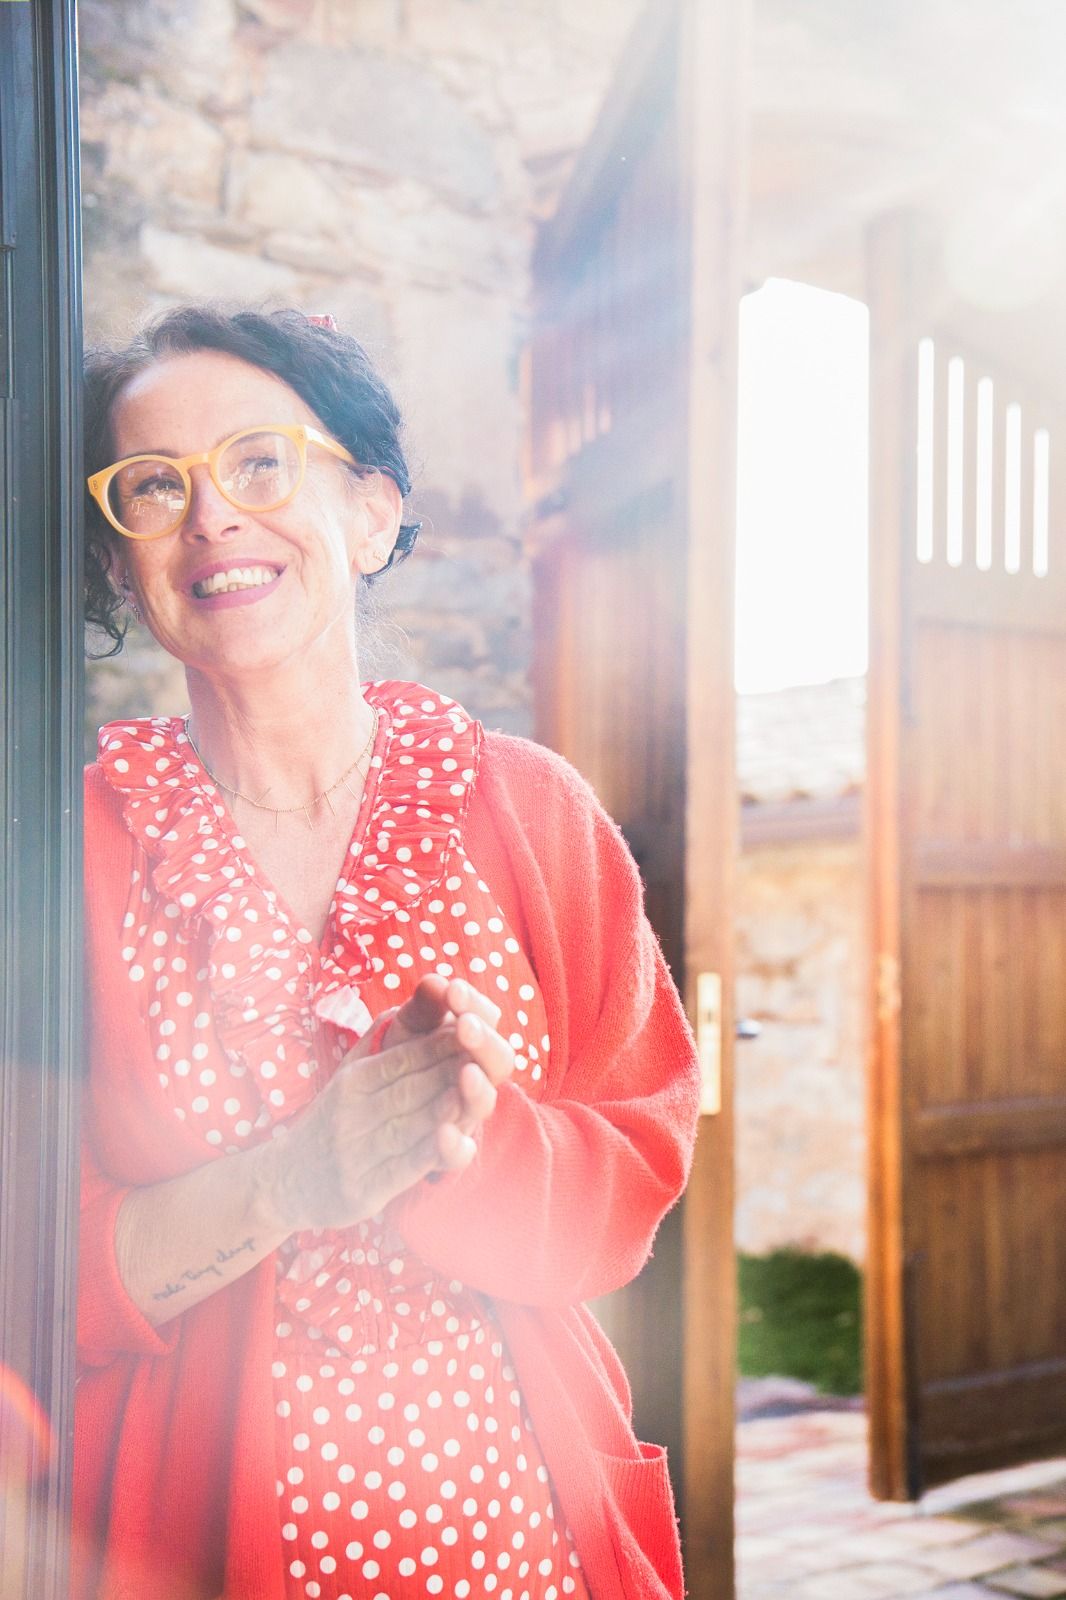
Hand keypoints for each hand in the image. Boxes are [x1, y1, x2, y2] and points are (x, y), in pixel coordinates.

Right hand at [262, 977, 513, 1231]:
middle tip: (488, 1056)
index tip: (475, 1028)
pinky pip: (400, 1169)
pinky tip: (455, 1142)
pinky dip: (429, 1155)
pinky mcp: (360, 1190)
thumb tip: (416, 997)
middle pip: (410, 1088)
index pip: (403, 1056)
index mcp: (354, 1079)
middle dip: (451, 1071)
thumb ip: (381, 1039)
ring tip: (474, 1092)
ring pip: (408, 1125)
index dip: (441, 1043)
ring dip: (442, 1108)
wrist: (285, 1180)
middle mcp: (352, 1112)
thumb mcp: (349, 1074)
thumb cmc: (332, 1118)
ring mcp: (355, 1152)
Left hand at [373, 976, 515, 1158]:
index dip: (474, 1004)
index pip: (486, 1018)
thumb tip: (435, 981)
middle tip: (466, 1025)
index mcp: (469, 1041)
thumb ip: (421, 1009)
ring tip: (466, 1073)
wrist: (363, 1123)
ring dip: (477, 1089)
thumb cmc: (392, 1063)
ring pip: (483, 1104)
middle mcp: (476, 1078)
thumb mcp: (402, 1031)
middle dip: (483, 1041)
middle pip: (498, 1060)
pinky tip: (444, 1134)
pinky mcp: (447, 1154)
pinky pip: (460, 1153)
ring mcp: (465, 1116)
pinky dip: (455, 1145)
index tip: (453, 990)